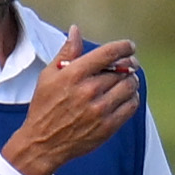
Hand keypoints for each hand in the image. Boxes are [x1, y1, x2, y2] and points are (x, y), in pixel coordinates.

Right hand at [2, 39, 142, 174]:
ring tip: (128, 80)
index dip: (124, 47)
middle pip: (122, 69)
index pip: (108, 53)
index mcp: (74, 74)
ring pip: (129, 86)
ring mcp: (99, 109)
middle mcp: (88, 90)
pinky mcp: (107, 126)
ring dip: (132, 80)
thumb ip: (66, 52)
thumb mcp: (48, 76)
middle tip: (131, 64)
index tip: (130, 47)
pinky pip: (131, 106)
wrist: (42, 144)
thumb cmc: (44, 107)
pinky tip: (126, 96)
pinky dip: (132, 98)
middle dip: (129, 64)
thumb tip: (76, 30)